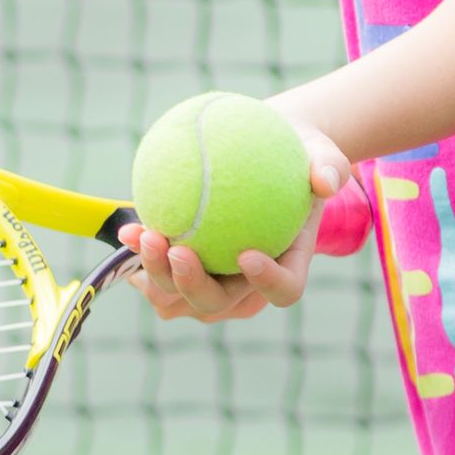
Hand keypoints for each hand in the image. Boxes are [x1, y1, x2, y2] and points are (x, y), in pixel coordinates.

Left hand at [121, 116, 352, 324]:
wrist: (265, 154)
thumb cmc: (298, 154)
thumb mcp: (322, 152)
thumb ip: (327, 166)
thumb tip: (325, 180)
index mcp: (288, 262)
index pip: (284, 289)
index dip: (266, 282)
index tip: (247, 253)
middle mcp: (249, 283)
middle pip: (220, 302)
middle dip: (194, 284)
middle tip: (178, 249)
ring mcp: (213, 279)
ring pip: (181, 297)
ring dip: (159, 275)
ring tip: (145, 238)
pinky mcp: (183, 267)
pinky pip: (159, 274)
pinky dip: (140, 258)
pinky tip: (127, 229)